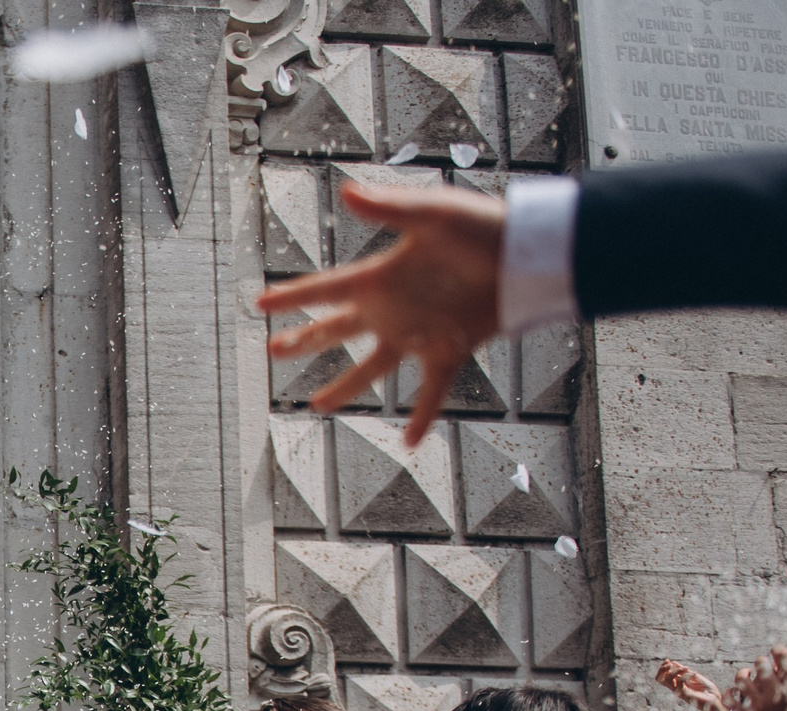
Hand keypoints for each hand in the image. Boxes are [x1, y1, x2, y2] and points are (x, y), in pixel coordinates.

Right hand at [255, 179, 505, 445]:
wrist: (528, 254)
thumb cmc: (484, 227)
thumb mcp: (433, 213)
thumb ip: (389, 207)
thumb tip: (346, 192)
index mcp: (380, 277)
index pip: (324, 289)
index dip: (291, 297)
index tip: (258, 304)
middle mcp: (392, 308)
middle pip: (336, 330)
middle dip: (303, 341)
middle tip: (273, 352)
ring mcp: (417, 333)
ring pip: (371, 369)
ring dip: (344, 387)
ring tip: (317, 407)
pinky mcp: (448, 351)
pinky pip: (430, 391)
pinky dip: (421, 417)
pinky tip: (408, 442)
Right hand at [655, 659, 729, 710]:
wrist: (716, 700)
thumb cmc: (707, 689)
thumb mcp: (695, 676)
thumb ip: (684, 671)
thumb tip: (673, 663)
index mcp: (678, 684)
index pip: (662, 677)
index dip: (662, 668)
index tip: (668, 660)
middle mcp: (676, 688)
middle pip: (660, 680)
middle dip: (662, 669)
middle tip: (669, 663)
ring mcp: (680, 692)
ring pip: (668, 682)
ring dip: (674, 671)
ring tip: (685, 668)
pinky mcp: (686, 696)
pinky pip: (680, 685)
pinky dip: (686, 676)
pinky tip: (694, 673)